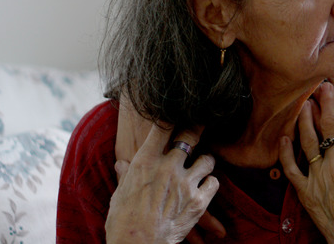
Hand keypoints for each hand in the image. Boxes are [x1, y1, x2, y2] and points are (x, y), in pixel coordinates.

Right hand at [106, 124, 218, 243]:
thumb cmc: (122, 222)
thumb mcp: (119, 195)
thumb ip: (126, 176)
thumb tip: (122, 164)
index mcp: (145, 162)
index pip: (162, 128)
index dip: (172, 117)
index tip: (179, 111)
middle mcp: (167, 168)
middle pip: (190, 136)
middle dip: (197, 128)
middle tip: (203, 124)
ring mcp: (185, 184)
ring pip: (207, 159)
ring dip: (205, 161)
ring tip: (202, 165)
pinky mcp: (198, 202)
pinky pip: (214, 182)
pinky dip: (210, 183)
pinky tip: (205, 186)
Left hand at [279, 81, 333, 243]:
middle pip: (329, 126)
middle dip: (326, 102)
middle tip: (322, 84)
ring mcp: (320, 176)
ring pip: (309, 141)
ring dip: (305, 120)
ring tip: (304, 103)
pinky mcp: (306, 191)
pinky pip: (292, 167)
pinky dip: (286, 151)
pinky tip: (284, 136)